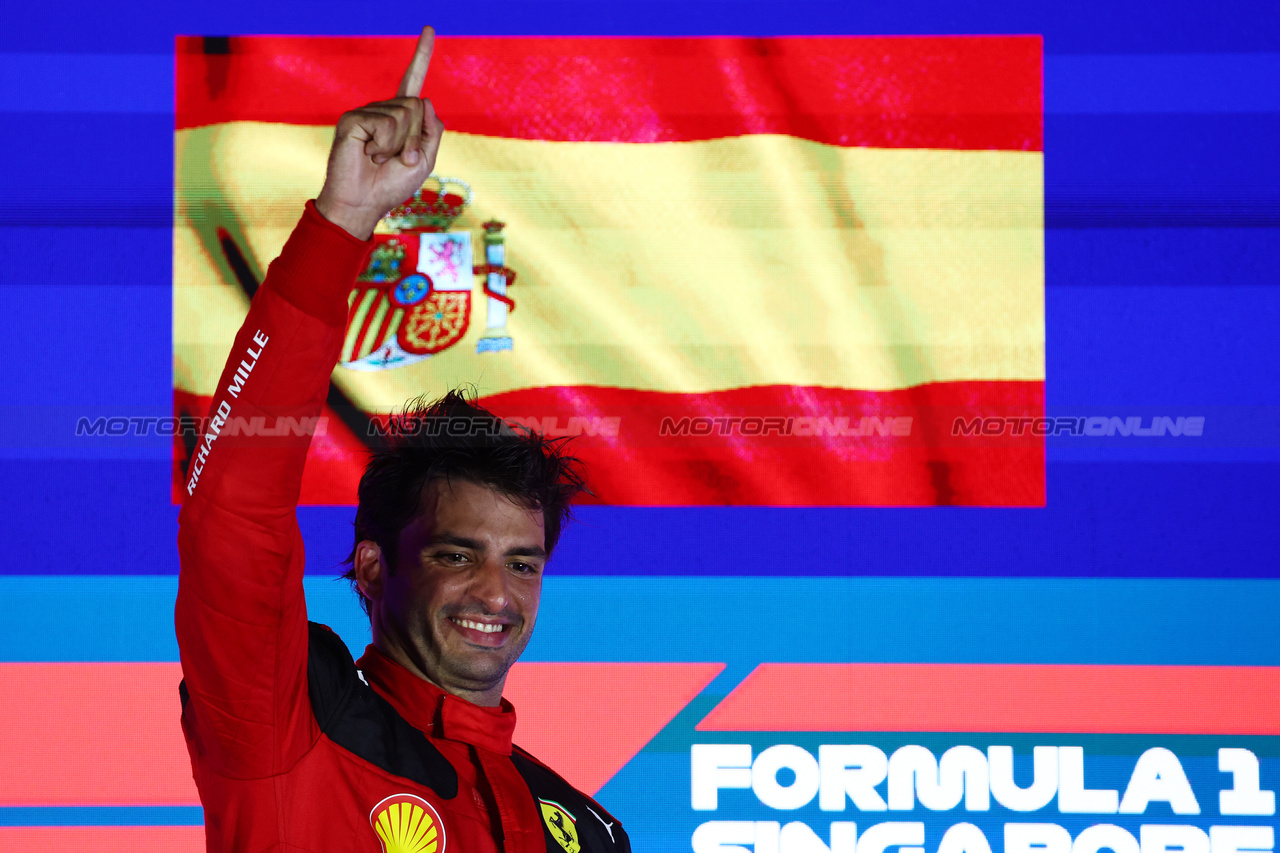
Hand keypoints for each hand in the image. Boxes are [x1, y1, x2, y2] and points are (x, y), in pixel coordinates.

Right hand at [315, 27, 443, 239]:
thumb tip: (424, 98)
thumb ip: (432, 129)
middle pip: (418, 105)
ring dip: (401, 144)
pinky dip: (385, 144)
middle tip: (398, 160)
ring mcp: (366, 112)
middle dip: (416, 138)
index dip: (422, 56)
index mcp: (400, 118)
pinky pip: (385, 122)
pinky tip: (369, 154)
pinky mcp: (352, 119)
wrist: (364, 203)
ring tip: (381, 159)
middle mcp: (383, 110)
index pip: (413, 81)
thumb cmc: (391, 185)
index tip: (430, 28)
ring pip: (404, 114)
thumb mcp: (425, 160)